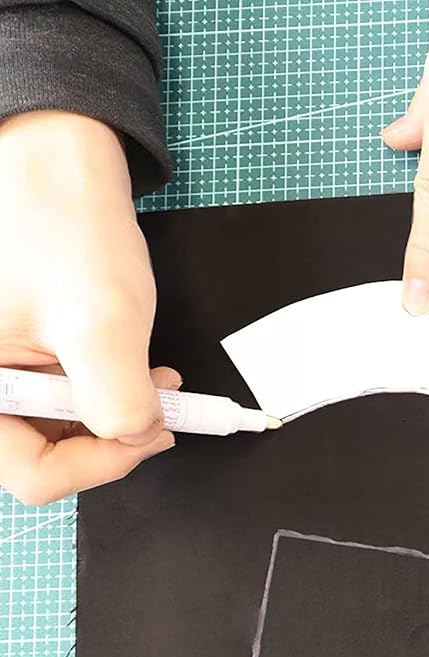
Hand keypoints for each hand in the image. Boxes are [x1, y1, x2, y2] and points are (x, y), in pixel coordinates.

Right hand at [0, 111, 175, 505]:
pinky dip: (105, 392)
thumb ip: (117, 398)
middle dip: (108, 440)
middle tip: (163, 413)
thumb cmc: (61, 223)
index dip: (100, 464)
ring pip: (56, 431)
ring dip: (111, 416)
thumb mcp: (101, 321)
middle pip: (40, 458)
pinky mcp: (16, 357)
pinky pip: (60, 400)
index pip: (29, 474)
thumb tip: (134, 438)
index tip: (149, 432)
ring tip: (153, 380)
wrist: (54, 160)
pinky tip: (134, 367)